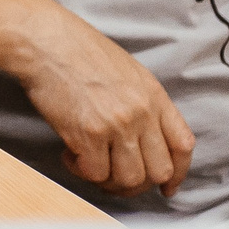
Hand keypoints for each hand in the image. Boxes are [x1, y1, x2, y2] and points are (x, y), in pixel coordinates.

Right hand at [7, 0, 195, 194]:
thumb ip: (142, 104)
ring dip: (108, 182)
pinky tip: (70, 154)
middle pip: (158, 171)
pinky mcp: (87, 134)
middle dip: (138, 184)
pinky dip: (81, 171)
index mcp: (154, 96)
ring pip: (129, 179)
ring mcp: (116, 124)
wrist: (45, 40)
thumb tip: (144, 138)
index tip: (166, 187)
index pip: (183, 146)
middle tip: (116, 178)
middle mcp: (141, 112)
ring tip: (90, 165)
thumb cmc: (78, 51)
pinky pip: (95, 173)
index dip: (177, 174)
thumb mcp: (126, 72)